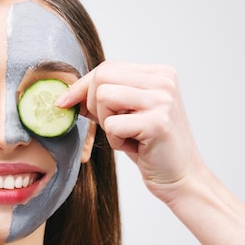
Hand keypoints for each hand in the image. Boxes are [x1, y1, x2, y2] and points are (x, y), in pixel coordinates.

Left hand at [57, 61, 203, 202]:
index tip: (64, 102)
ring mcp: (163, 100)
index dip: (81, 86)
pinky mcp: (158, 122)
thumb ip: (103, 99)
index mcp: (159, 73)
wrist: (181, 177)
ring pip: (103, 97)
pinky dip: (115, 141)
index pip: (107, 67)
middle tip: (111, 126)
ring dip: (106, 123)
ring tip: (127, 136)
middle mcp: (164, 81)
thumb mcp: (125, 115)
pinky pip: (111, 124)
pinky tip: (135, 147)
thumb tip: (67, 93)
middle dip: (93, 104)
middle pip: (102, 76)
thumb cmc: (150, 147)